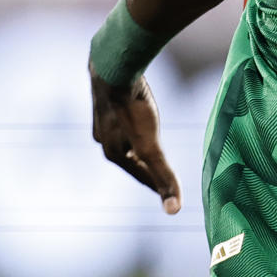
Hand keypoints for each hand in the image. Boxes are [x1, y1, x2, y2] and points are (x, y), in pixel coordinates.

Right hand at [90, 65, 181, 213]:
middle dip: (145, 164)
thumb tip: (173, 211)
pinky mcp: (107, 96)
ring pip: (126, 135)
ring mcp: (102, 116)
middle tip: (160, 170)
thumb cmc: (133, 107)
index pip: (140, 174)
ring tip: (149, 144)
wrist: (114, 66)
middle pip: (131, 156)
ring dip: (138, 141)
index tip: (169, 192)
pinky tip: (138, 114)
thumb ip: (163, 176)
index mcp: (112, 152)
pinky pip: (124, 113)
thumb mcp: (151, 145)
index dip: (157, 183)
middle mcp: (103, 137)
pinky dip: (135, 119)